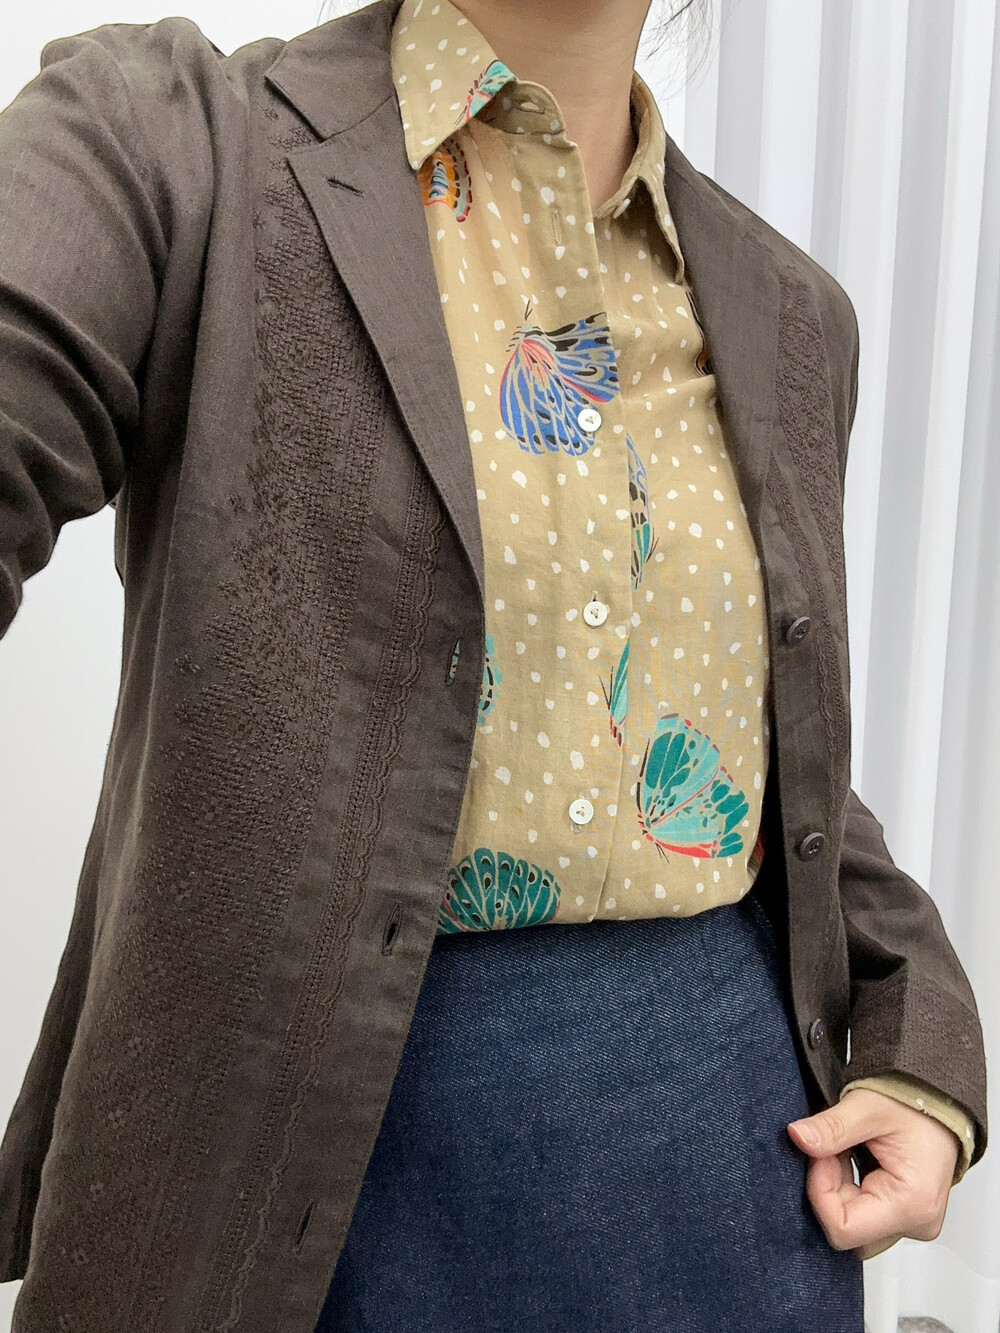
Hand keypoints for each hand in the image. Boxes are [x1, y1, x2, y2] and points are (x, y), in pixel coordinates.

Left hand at [787, 1088, 959, 1259]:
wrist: (939, 1100)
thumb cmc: (914, 1104)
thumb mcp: (867, 1107)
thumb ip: (832, 1127)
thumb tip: (798, 1137)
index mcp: (911, 1204)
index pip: (842, 1228)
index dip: (820, 1192)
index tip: (820, 1156)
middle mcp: (916, 1222)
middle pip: (847, 1230)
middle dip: (828, 1190)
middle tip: (834, 1150)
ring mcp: (911, 1221)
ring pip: (852, 1224)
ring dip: (838, 1188)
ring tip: (847, 1150)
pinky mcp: (904, 1214)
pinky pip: (863, 1215)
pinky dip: (849, 1188)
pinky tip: (854, 1159)